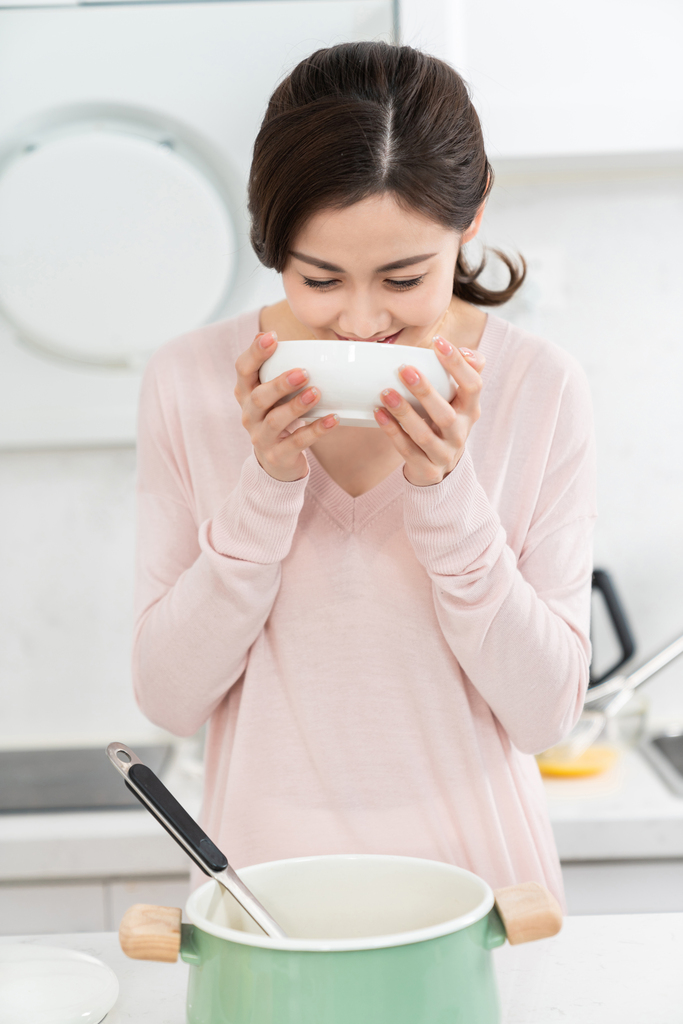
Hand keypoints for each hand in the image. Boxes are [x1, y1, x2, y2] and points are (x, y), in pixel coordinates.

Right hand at [234, 331, 338, 481]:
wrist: (277, 464)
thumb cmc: (280, 418)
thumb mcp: (275, 396)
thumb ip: (279, 371)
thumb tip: (303, 341)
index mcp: (246, 394)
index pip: (243, 370)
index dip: (255, 353)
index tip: (272, 336)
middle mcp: (249, 415)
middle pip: (258, 397)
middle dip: (279, 384)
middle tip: (303, 372)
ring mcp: (261, 438)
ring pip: (276, 421)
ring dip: (296, 406)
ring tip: (317, 393)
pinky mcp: (278, 456)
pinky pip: (297, 442)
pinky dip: (316, 430)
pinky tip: (333, 419)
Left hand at [373, 336, 484, 486]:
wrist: (440, 467)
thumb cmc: (444, 423)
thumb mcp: (458, 401)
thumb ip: (463, 373)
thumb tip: (466, 350)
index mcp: (470, 411)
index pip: (473, 385)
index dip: (457, 364)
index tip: (438, 341)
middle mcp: (461, 433)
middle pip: (446, 414)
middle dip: (426, 392)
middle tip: (405, 369)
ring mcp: (444, 454)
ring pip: (424, 435)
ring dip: (404, 413)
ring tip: (386, 393)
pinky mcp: (427, 469)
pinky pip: (407, 450)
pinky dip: (392, 431)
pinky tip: (379, 414)